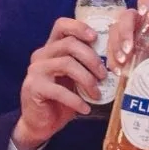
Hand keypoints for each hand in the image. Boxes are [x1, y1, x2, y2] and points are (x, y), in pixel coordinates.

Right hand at [11, 16, 106, 149]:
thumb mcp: (74, 80)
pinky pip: (59, 90)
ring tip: (96, 94)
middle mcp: (41, 55)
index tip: (95, 38)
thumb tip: (114, 62)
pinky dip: (76, 100)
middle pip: (70, 44)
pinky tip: (85, 109)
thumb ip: (85, 67)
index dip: (79, 27)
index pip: (61, 26)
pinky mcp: (34, 87)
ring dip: (87, 80)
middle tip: (104, 76)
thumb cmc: (61, 100)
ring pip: (67, 64)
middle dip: (92, 59)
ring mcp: (36, 70)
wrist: (39, 123)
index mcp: (51, 48)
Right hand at [105, 0, 148, 86]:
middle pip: (125, 17)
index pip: (146, 0)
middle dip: (125, 32)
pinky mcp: (115, 46)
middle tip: (129, 49)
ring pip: (114, 31)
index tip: (143, 12)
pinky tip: (118, 70)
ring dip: (116, 46)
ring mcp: (123, 32)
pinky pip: (109, 49)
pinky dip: (112, 60)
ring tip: (124, 61)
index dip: (144, 3)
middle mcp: (136, 21)